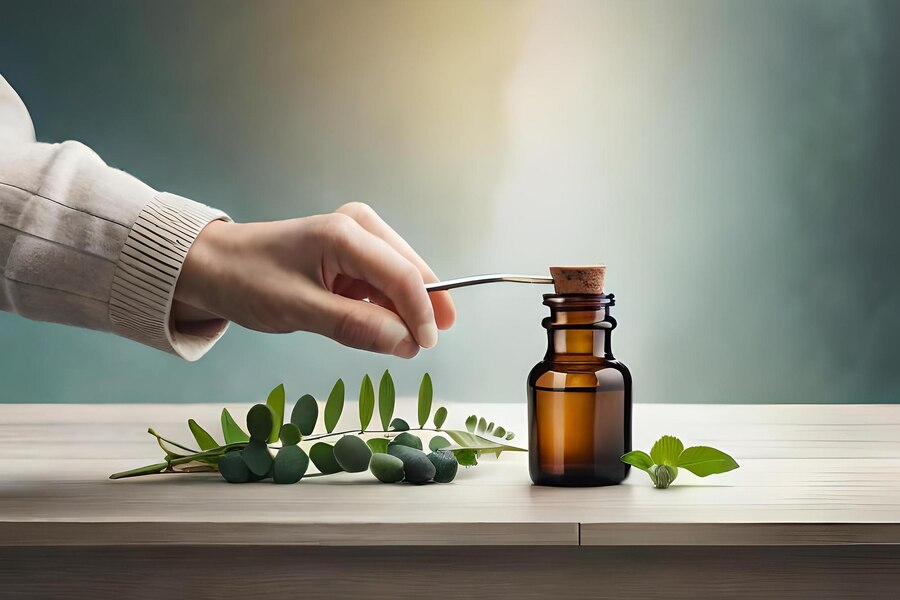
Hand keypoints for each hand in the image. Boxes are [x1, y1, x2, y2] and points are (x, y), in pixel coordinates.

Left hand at [173, 202, 455, 357]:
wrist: (213, 266)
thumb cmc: (247, 280)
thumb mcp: (299, 310)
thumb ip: (354, 326)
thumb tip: (406, 343)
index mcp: (345, 233)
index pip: (402, 275)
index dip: (421, 312)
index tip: (425, 347)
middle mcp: (359, 226)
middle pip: (409, 271)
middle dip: (420, 310)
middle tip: (419, 348)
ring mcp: (358, 237)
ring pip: (401, 278)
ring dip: (402, 310)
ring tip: (393, 341)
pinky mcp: (353, 253)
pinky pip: (383, 283)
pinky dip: (385, 306)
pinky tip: (376, 325)